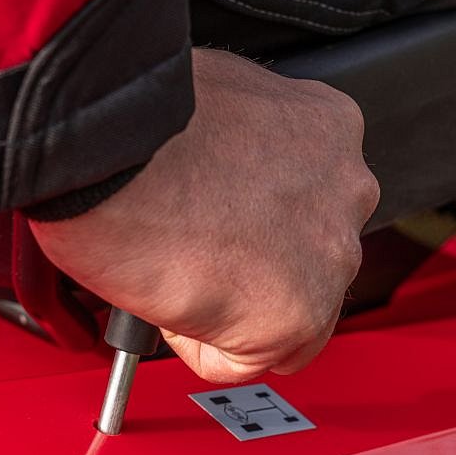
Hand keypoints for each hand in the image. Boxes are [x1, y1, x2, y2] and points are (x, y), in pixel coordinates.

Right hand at [30, 47, 378, 382]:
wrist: (109, 141)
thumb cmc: (135, 115)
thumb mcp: (215, 94)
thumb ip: (240, 141)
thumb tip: (213, 168)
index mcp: (328, 129)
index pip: (310, 203)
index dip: (250, 223)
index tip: (211, 224)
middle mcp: (345, 189)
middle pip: (308, 261)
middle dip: (252, 267)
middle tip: (190, 252)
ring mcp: (328, 256)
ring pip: (286, 317)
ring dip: (229, 309)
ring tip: (172, 273)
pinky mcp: (294, 315)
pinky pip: (242, 360)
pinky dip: (198, 346)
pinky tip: (167, 298)